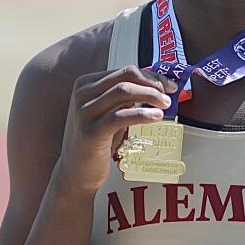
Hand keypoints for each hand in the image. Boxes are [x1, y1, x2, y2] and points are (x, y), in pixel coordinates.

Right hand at [55, 65, 176, 195]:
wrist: (75, 172)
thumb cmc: (96, 141)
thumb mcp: (106, 113)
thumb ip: (122, 98)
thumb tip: (155, 86)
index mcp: (86, 84)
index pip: (124, 71)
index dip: (150, 75)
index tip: (169, 84)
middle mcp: (82, 93)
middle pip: (125, 77)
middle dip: (152, 83)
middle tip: (170, 94)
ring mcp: (84, 112)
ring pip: (124, 92)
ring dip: (150, 96)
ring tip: (166, 105)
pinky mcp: (90, 131)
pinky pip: (120, 116)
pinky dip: (142, 114)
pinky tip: (156, 117)